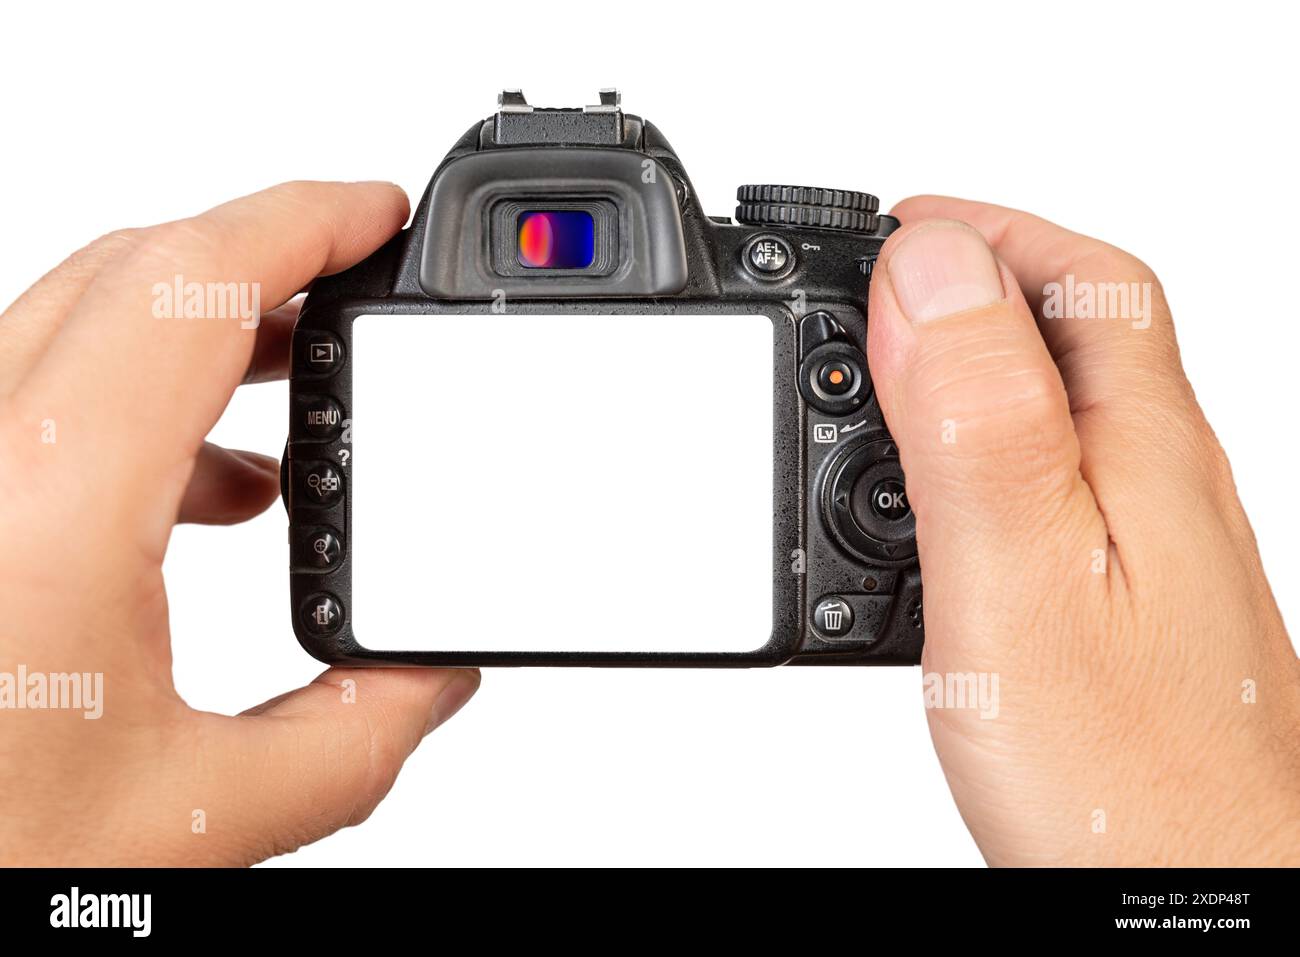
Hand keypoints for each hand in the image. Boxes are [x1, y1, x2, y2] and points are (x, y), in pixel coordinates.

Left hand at [0, 182, 478, 865]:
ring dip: (204, 335)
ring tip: (301, 396)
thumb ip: (347, 744)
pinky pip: (40, 396)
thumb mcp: (190, 822)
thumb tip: (430, 684)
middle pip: (129, 274)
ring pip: (77, 325)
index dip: (303, 221)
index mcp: (44, 509)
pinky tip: (213, 485)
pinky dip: (143, 403)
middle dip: (265, 260)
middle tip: (358, 281)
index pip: (189, 284)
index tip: (378, 213)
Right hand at [866, 197, 1298, 864]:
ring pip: (1063, 405)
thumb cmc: (1127, 774)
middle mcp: (1158, 481)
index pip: (1084, 280)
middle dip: (975, 283)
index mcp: (1135, 448)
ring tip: (883, 371)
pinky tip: (933, 499)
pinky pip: (1053, 482)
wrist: (1198, 894)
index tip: (890, 226)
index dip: (986, 230)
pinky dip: (981, 452)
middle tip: (878, 289)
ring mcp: (1147, 543)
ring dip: (972, 362)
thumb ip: (975, 416)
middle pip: (1083, 330)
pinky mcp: (1124, 600)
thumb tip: (930, 269)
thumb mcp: (1019, 573)